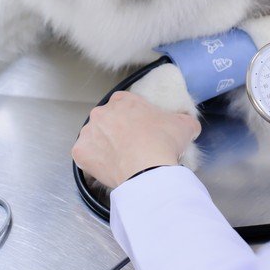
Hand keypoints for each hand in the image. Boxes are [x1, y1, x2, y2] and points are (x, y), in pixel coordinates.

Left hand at [72, 91, 200, 188]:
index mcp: (123, 100)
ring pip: (95, 138)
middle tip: (132, 147)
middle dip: (117, 131)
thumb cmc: (164, 142)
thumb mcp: (184, 125)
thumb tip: (189, 124)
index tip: (141, 130)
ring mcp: (88, 132)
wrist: (148, 169)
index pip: (125, 104)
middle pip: (108, 120)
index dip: (133, 118)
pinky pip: (85, 157)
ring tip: (121, 161)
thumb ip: (185, 120)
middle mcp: (102, 112)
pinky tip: (108, 169)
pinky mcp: (80, 152)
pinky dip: (94, 162)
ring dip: (104, 146)